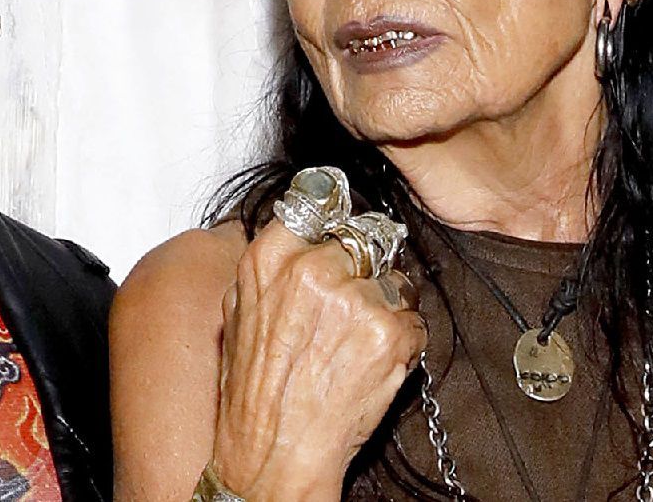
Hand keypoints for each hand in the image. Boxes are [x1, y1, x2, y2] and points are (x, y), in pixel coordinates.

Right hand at [209, 219, 425, 501]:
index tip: (340, 233)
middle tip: (346, 311)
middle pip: (362, 239)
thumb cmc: (254, 390)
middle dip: (362, 269)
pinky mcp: (388, 331)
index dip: (333, 222)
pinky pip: (414, 319)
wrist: (274, 451)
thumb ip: (270, 265)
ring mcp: (354, 298)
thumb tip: (300, 232)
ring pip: (394, 279)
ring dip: (386, 307)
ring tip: (353, 346)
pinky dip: (402, 341)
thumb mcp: (238, 311)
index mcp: (270, 255)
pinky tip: (369, 364)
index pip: (319, 200)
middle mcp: (312, 267)